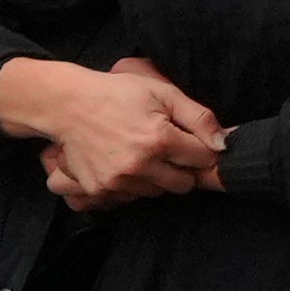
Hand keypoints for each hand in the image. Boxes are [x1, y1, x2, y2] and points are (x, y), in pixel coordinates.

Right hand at [10, 57, 223, 207]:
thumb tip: (222, 145)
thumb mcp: (164, 94)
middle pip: (183, 184)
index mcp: (160, 139)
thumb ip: (199, 118)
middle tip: (168, 151)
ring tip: (142, 156)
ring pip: (157, 193)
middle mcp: (140, 164)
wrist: (67, 106)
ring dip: (157, 178)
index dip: (201, 149)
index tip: (190, 141)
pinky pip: (130, 196)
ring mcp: (118, 180)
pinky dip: (132, 184)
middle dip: (182, 169)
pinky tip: (123, 163)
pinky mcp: (100, 189)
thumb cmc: (118, 94)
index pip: (203, 158)